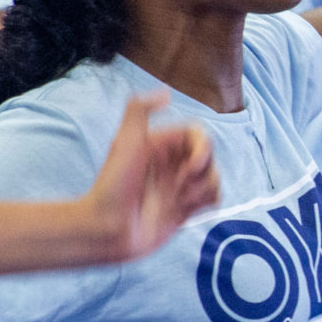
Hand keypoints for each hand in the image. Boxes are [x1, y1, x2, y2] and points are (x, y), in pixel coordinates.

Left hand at [85, 95, 222, 263]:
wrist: (107, 229)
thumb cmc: (114, 185)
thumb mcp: (124, 142)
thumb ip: (139, 110)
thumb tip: (167, 92)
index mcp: (161, 144)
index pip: (197, 135)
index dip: (203, 147)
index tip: (193, 164)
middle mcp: (172, 164)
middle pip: (209, 156)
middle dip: (203, 170)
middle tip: (180, 185)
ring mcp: (179, 187)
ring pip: (214, 177)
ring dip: (204, 188)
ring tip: (180, 200)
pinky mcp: (185, 209)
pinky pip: (213, 199)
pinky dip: (208, 201)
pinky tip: (188, 208)